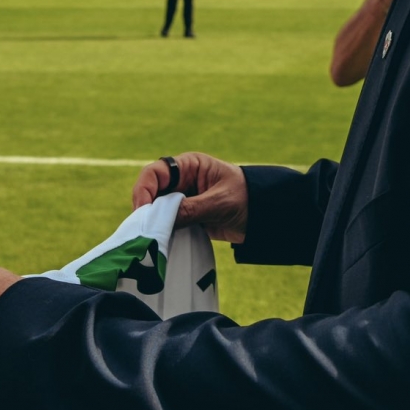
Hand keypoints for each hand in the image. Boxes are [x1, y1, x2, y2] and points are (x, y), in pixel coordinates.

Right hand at [131, 152, 247, 242]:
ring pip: (157, 210)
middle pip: (152, 193)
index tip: (142, 210)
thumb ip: (191, 209)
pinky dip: (164, 233)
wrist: (266, 217)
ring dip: (154, 224)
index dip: (144, 189)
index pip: (156, 173)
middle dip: (146, 210)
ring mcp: (183, 200)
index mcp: (188, 166)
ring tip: (152, 239)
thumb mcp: (219, 202)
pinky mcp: (187, 217)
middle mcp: (181, 181)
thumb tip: (161, 221)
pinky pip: (168, 224)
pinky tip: (162, 243)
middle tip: (145, 230)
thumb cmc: (247, 199)